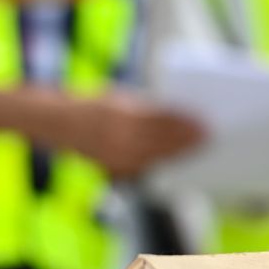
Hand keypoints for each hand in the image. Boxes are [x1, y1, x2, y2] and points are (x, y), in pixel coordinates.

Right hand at [64, 91, 204, 179]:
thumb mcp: (121, 98)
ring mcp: (116, 158)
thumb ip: (146, 108)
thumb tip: (178, 114)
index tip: (203, 123)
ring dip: (178, 153)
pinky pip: (145, 168)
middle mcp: (119, 139)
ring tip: (196, 148)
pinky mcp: (115, 169)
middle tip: (207, 136)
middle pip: (162, 142)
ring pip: (157, 158)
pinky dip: (162, 163)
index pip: (161, 121)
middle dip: (186, 140)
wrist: (60, 124)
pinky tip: (175, 159)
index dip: (183, 124)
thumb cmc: (95, 105)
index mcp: (122, 116)